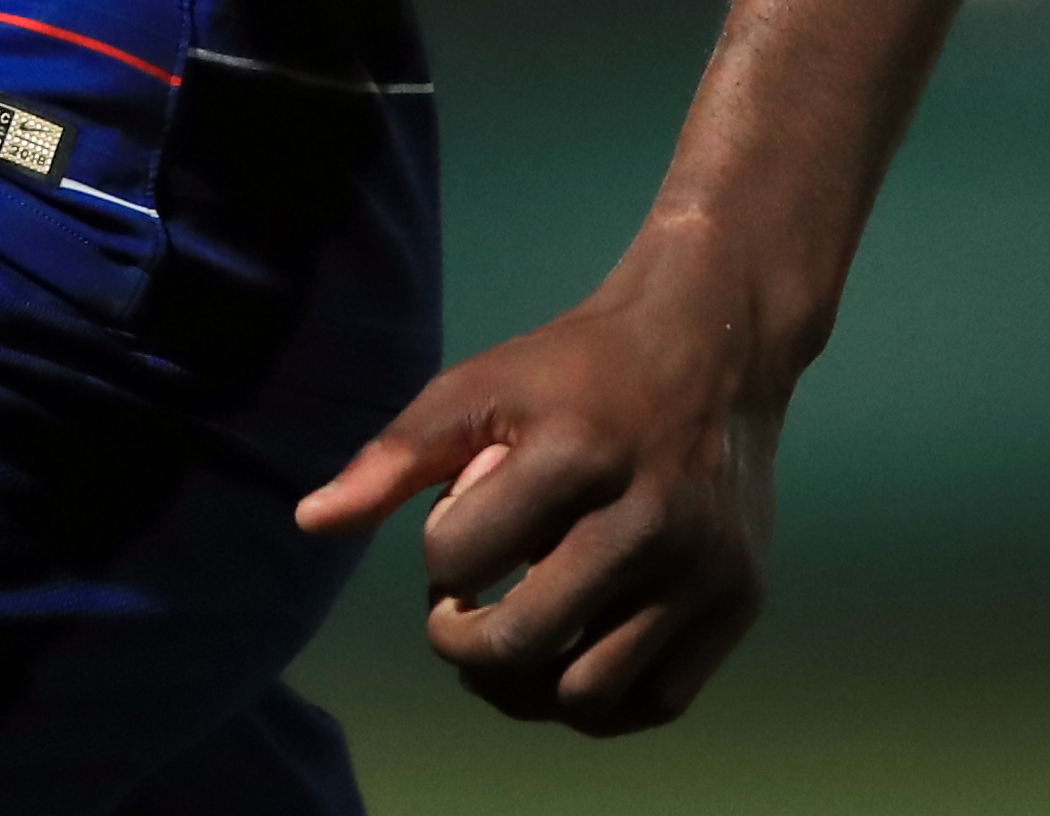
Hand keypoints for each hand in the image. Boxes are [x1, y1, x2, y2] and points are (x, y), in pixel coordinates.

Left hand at [293, 234, 786, 733]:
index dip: (437, 555)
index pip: (457, 558)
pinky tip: (569, 660)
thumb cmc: (576, 371)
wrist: (714, 344)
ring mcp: (703, 567)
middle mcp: (648, 517)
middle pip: (520, 643)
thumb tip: (309, 522)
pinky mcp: (740, 599)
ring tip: (511, 645)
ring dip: (526, 688)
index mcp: (576, 452)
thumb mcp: (478, 386)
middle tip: (461, 617)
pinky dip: (600, 704)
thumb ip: (393, 457)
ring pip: (589, 695)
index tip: (458, 533)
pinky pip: (657, 701)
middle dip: (463, 643)